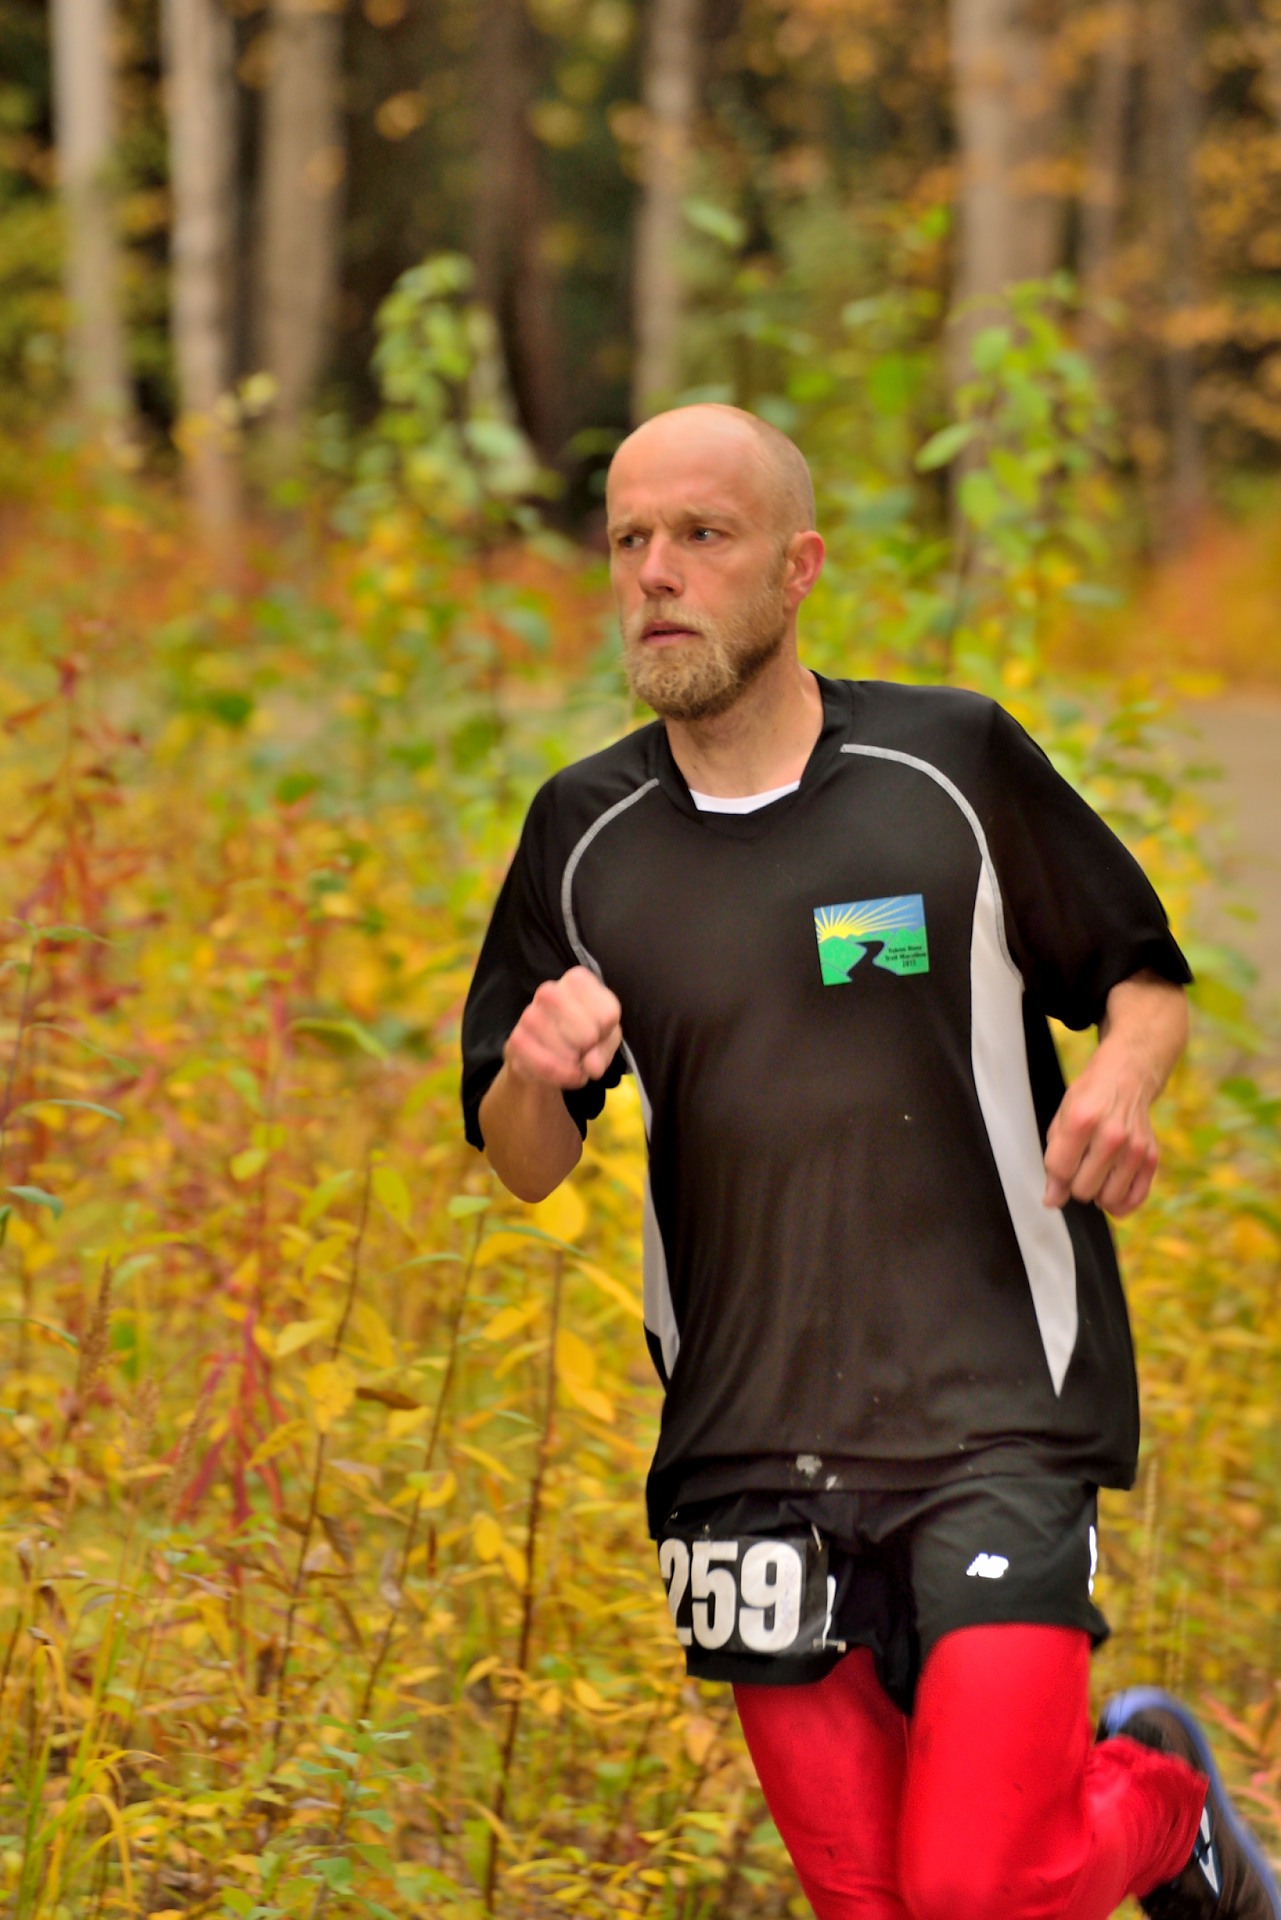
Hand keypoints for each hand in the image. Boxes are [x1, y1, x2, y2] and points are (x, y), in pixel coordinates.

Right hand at [504, 966, 622, 1090]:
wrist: (548, 1052)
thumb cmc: (584, 1035)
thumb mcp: (605, 1038)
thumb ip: (604, 1050)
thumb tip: (592, 1066)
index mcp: (577, 981)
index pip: (607, 1013)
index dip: (607, 1033)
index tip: (600, 1033)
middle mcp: (549, 991)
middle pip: (585, 1032)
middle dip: (589, 1050)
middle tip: (586, 1051)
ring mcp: (529, 1014)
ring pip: (564, 1050)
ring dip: (574, 1066)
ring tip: (576, 1065)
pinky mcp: (516, 1040)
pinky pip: (544, 1065)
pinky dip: (560, 1076)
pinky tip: (565, 1074)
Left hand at [1042, 1051, 1158, 1218]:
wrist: (1125, 1078)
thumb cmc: (1091, 1098)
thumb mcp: (1062, 1119)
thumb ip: (1055, 1159)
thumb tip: (1053, 1198)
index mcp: (1082, 1120)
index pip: (1060, 1170)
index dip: (1055, 1175)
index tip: (1059, 1169)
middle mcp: (1112, 1136)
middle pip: (1083, 1189)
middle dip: (1074, 1185)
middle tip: (1078, 1169)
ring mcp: (1134, 1148)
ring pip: (1108, 1199)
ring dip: (1097, 1194)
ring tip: (1094, 1177)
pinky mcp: (1151, 1157)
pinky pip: (1135, 1197)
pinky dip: (1120, 1203)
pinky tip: (1110, 1193)